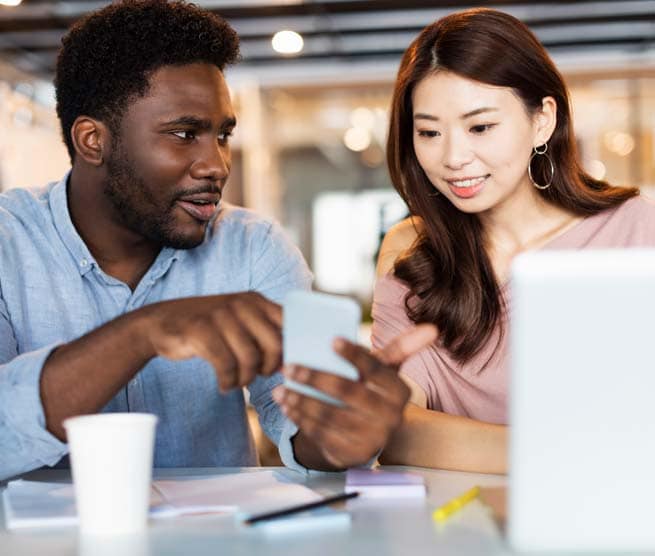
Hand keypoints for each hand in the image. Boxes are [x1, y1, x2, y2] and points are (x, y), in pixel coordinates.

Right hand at [143, 292, 281, 390]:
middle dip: (269, 368)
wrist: (161, 323)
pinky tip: (224, 385)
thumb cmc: (209, 329)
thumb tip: (292, 363)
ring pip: (251, 359)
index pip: (289, 325)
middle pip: (275, 346)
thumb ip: (266, 334)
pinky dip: (228, 382)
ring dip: (246, 379)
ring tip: (237, 382)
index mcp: (256, 300)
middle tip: (256, 375)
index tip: (280, 366)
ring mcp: (221, 315)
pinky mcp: (201, 330)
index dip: (290, 350)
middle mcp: (241, 303)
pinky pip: (226, 366)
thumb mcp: (240, 322)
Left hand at [275, 324, 436, 468]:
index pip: (376, 369)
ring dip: (301, 399)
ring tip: (280, 387)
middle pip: (348, 391)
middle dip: (315, 377)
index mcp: (399, 392)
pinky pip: (321, 433)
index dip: (355, 355)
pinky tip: (286, 405)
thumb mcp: (384, 372)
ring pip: (330, 414)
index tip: (331, 340)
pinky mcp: (352, 454)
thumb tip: (432, 328)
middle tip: (288, 366)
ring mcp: (371, 438)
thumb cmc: (371, 392)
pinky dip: (300, 418)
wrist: (365, 434)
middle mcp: (390, 417)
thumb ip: (402, 348)